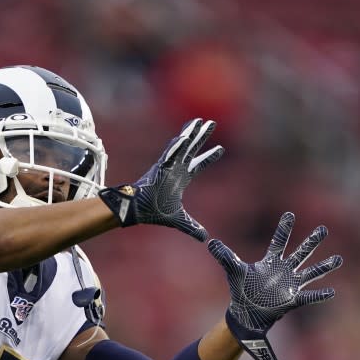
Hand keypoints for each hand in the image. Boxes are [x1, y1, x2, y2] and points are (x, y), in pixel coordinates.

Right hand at [98, 118, 222, 241]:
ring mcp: (168, 166)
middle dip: (202, 136)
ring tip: (200, 121)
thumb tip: (205, 238)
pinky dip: (177, 146)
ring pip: (182, 146)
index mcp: (181, 178)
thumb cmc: (154, 212)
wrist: (138, 210)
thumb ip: (192, 227)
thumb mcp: (179, 220)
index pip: (198, 164)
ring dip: (190, 133)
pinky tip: (185, 137)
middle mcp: (175, 168)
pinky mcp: (159, 167)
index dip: (209, 157)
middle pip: (192, 149)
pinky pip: (170, 155)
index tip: (221, 148)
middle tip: (212, 123)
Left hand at [208, 212, 342, 359]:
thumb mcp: (233, 271)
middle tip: (323, 229)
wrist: (246, 313)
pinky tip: (330, 292)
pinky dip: (318, 295)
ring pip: (310, 273)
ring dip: (324, 267)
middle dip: (311, 242)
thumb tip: (210, 242)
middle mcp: (283, 271)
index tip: (289, 214)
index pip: (278, 242)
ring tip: (338, 259)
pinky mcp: (292, 300)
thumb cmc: (241, 290)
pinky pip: (308, 297)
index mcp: (270, 262)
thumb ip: (224, 256)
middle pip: (300, 253)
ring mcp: (290, 285)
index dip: (283, 229)